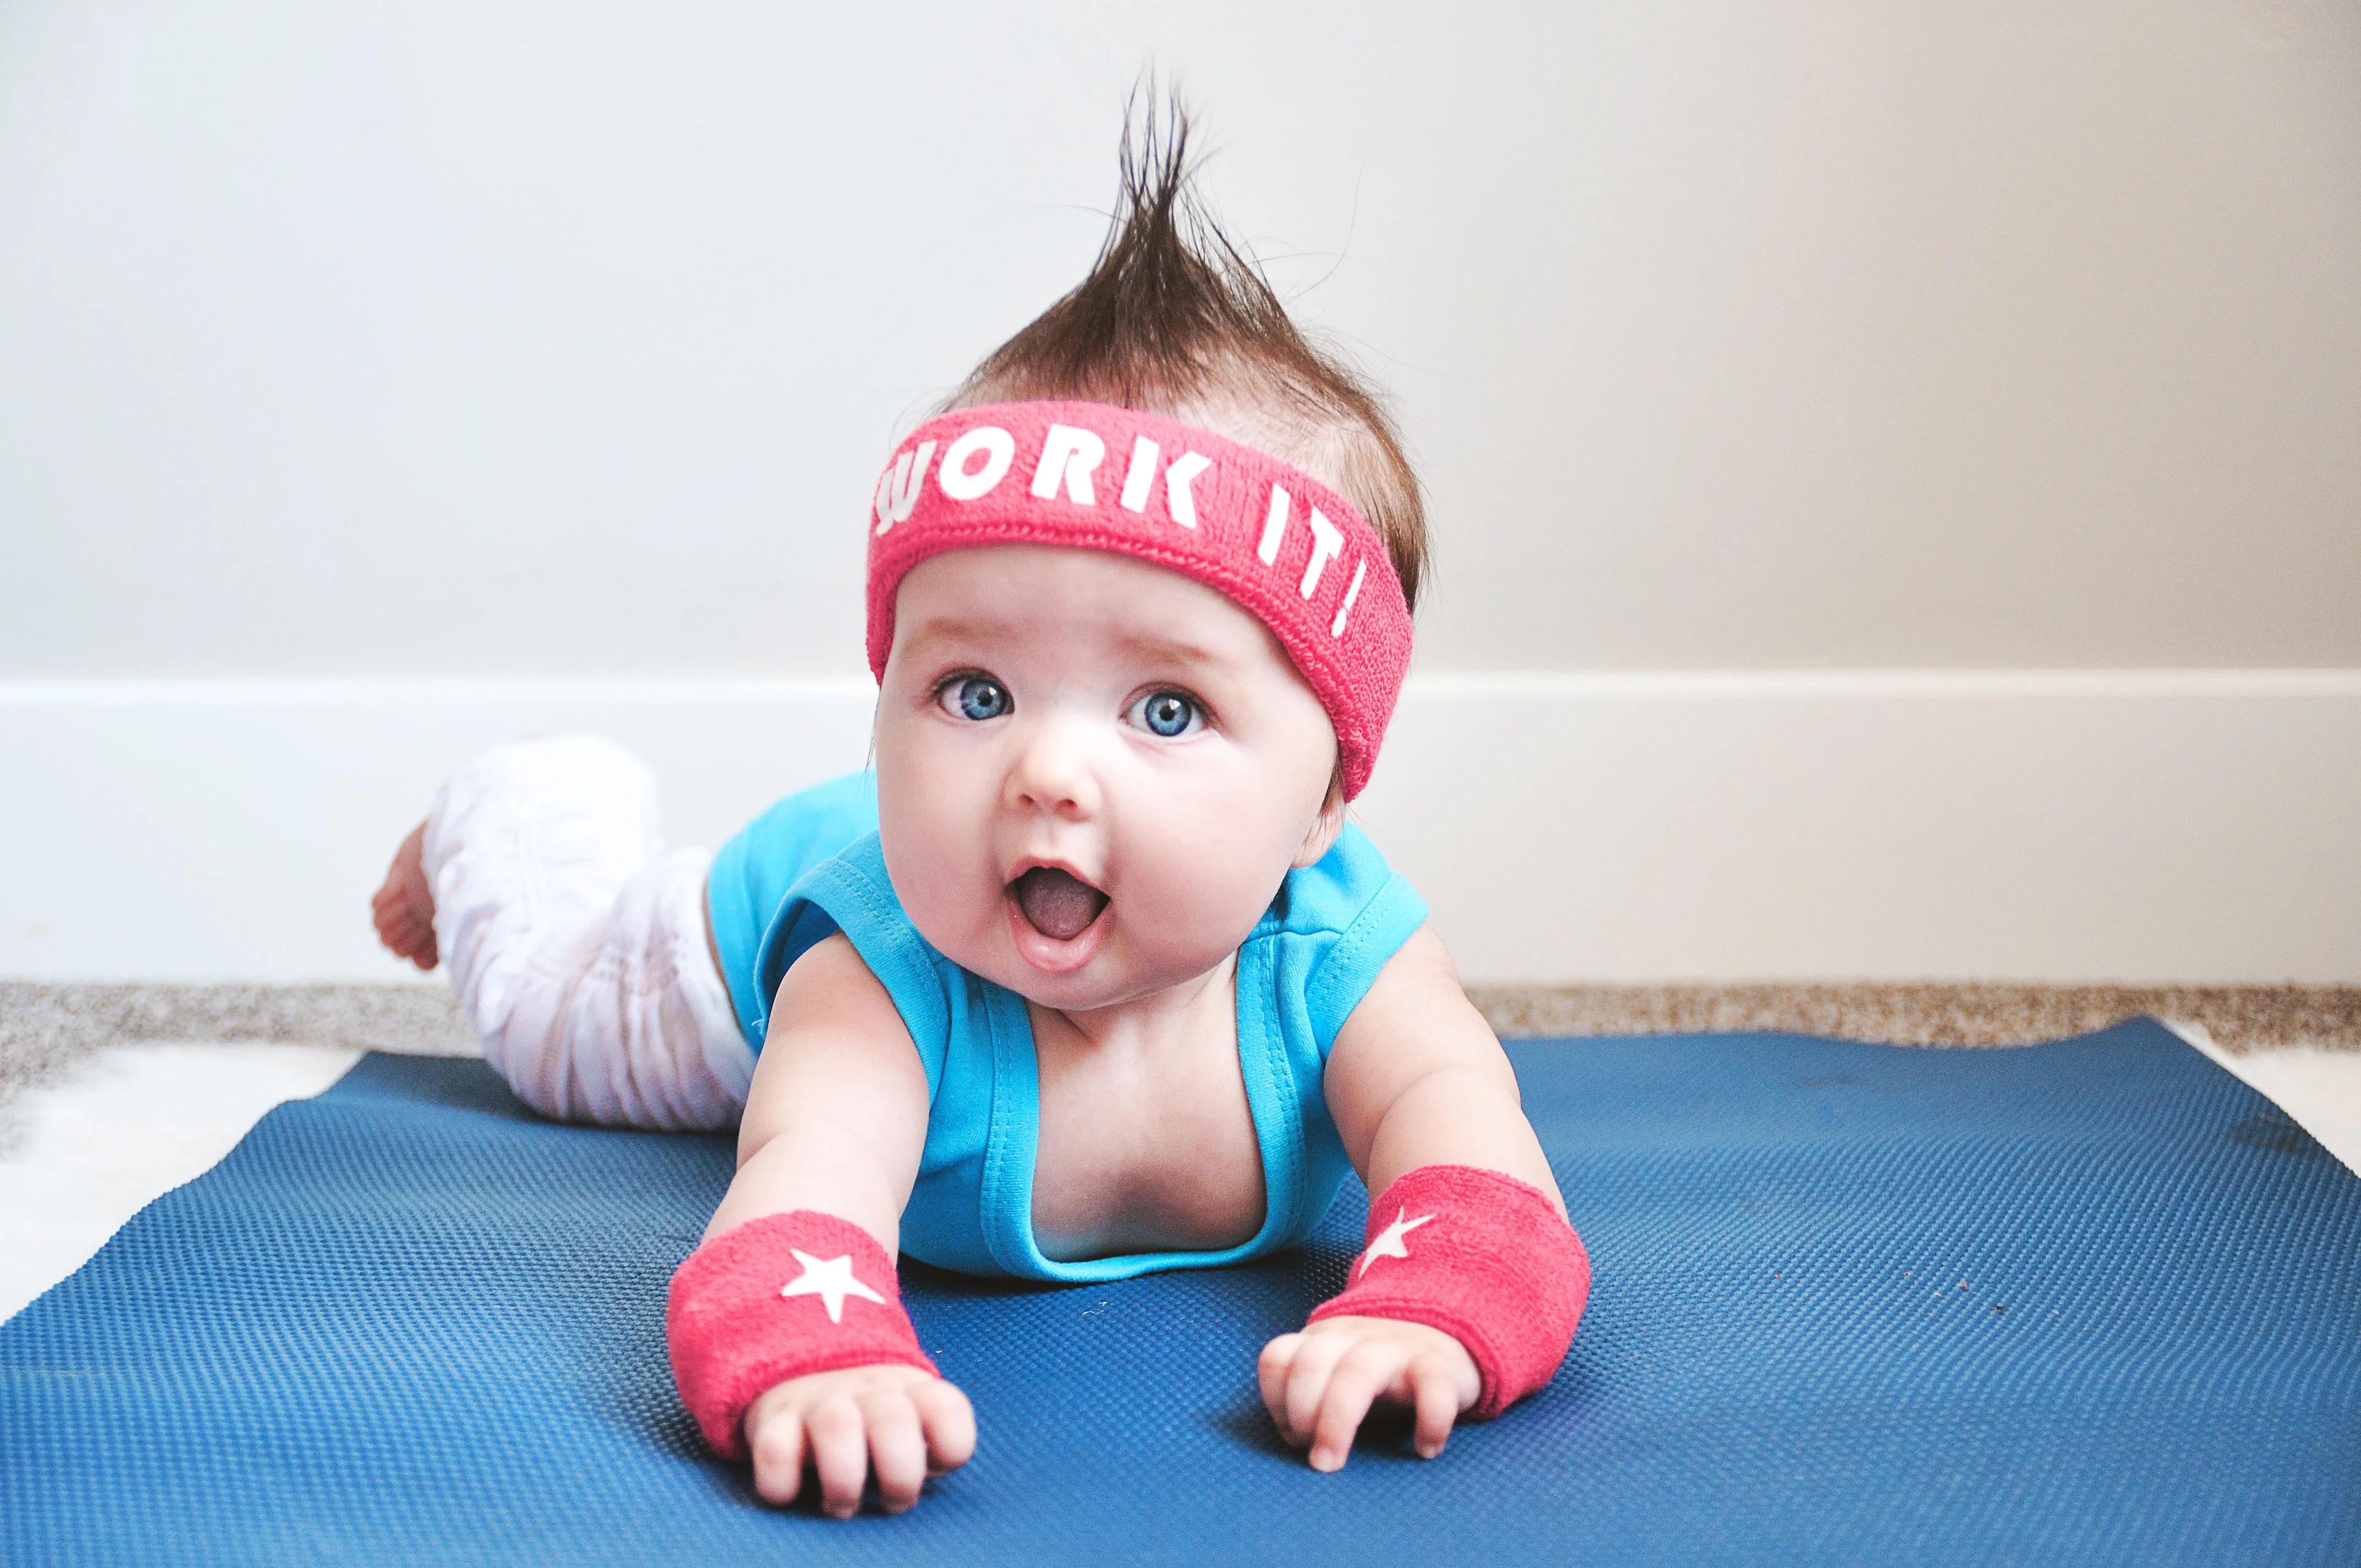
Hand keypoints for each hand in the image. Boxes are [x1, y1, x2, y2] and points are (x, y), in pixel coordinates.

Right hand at [741, 1364, 975, 1516]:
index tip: (934, 1467)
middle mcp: (869, 1390)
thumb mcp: (912, 1422)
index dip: (949, 1447)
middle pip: (893, 1418)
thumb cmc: (873, 1422)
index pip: (947, 1407)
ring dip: (843, 1481)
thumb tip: (927, 1475)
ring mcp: (820, 1399)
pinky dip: (782, 1482)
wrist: (808, 1371)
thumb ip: (929, 1444)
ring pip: (835, 1425)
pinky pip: (774, 1448)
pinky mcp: (775, 1417)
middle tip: (892, 1502)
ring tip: (843, 1504)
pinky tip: (791, 1492)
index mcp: (911, 1389)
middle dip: (899, 1475)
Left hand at [1257, 1315, 1480, 1470]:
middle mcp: (1353, 1337)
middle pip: (1312, 1362)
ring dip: (1338, 1421)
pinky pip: (1433, 1386)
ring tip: (1334, 1463)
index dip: (1276, 1399)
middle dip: (1304, 1414)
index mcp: (1322, 1341)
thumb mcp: (1336, 1380)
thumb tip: (1296, 1438)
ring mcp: (1396, 1347)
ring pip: (1358, 1371)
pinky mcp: (1439, 1364)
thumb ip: (1310, 1402)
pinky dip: (1429, 1421)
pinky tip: (1425, 1448)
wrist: (1447, 1341)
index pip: (1279, 1357)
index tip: (1293, 1432)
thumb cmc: (1380, 1377)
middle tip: (1316, 1459)